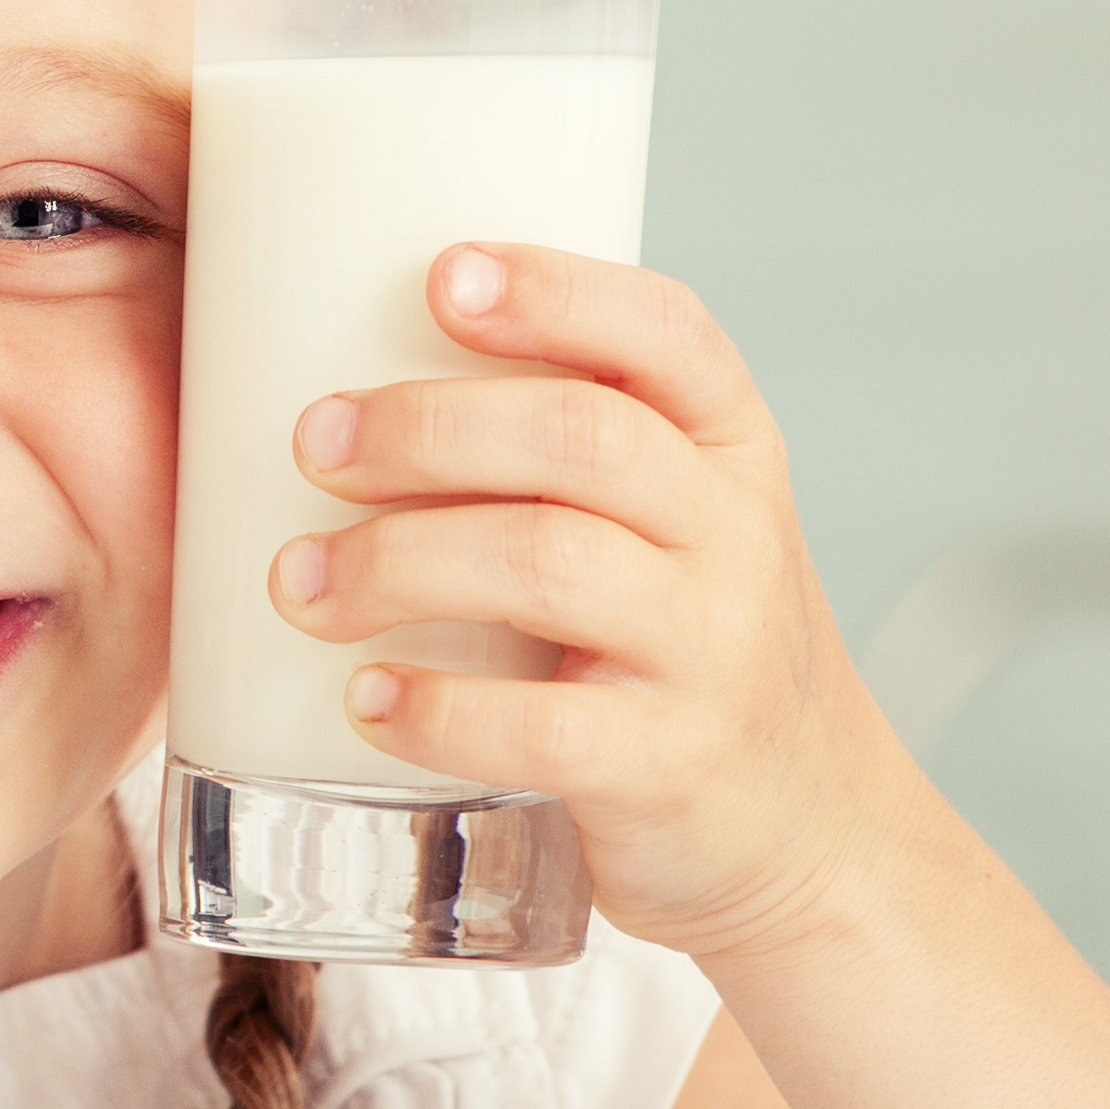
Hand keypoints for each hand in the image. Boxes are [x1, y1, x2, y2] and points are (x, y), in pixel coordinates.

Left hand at [265, 241, 933, 957]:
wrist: (808, 834)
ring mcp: (710, 654)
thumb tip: (341, 385)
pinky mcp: (669, 768)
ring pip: (547, 564)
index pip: (665, 334)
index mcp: (728, 451)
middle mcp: (733, 537)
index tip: (439, 274)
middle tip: (313, 444)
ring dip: (397, 562)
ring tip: (301, 581)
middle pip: (578, 438)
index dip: (553, 293)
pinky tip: (365, 698)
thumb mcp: (670, 530)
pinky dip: (435, 708)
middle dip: (424, 428)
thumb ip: (562, 458)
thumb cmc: (681, 655)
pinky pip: (541, 725)